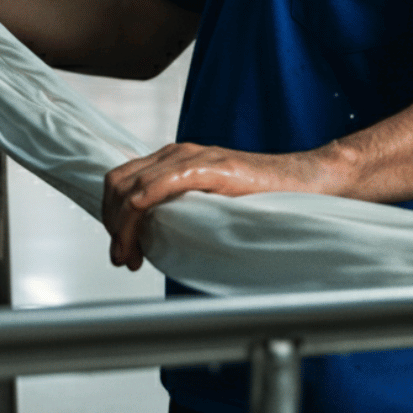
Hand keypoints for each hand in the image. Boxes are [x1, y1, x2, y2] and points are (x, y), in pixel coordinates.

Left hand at [101, 142, 338, 270]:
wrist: (302, 182)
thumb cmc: (261, 198)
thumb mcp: (209, 205)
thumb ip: (181, 211)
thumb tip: (150, 241)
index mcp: (172, 160)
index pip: (121, 180)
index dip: (110, 217)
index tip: (122, 251)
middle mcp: (175, 153)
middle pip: (117, 182)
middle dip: (111, 224)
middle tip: (124, 258)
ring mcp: (190, 158)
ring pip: (130, 186)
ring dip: (121, 227)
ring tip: (131, 258)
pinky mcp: (207, 168)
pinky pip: (157, 185)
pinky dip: (138, 213)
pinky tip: (141, 238)